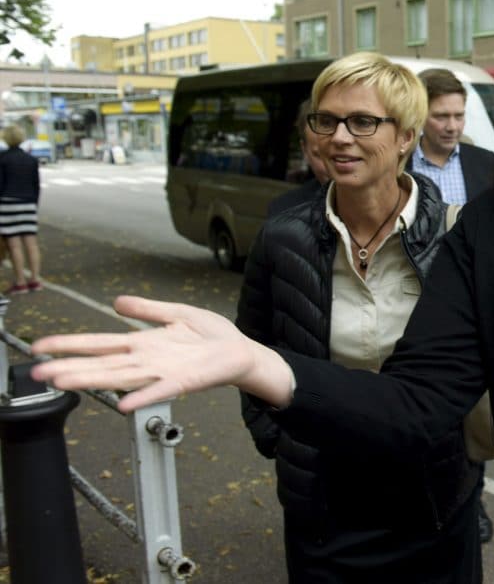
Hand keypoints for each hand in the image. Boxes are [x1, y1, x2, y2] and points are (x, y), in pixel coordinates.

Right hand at [30, 296, 292, 412]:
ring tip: (64, 382)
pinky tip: (123, 404)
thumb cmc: (212, 336)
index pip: (99, 343)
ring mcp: (163, 371)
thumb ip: (147, 309)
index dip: (69, 345)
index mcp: (143, 343)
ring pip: (121, 377)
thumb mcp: (177, 313)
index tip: (40, 347)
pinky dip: (143, 396)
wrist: (241, 352)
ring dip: (93, 381)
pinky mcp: (185, 380)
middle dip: (69, 368)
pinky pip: (160, 389)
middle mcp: (147, 359)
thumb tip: (117, 301)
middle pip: (101, 364)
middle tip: (39, 374)